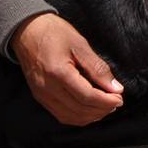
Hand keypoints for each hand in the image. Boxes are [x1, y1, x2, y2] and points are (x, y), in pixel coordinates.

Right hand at [9, 12, 124, 125]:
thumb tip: (115, 88)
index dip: (106, 101)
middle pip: (80, 110)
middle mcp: (47, 88)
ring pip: (70, 116)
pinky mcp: (40, 97)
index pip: (87, 96)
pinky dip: (77, 116)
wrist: (27, 30)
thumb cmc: (54, 33)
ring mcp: (42, 95)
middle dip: (101, 110)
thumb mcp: (80, 44)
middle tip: (116, 103)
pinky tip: (89, 110)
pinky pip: (60, 114)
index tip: (120, 99)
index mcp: (58, 73)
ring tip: (105, 108)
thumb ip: (98, 68)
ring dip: (90, 116)